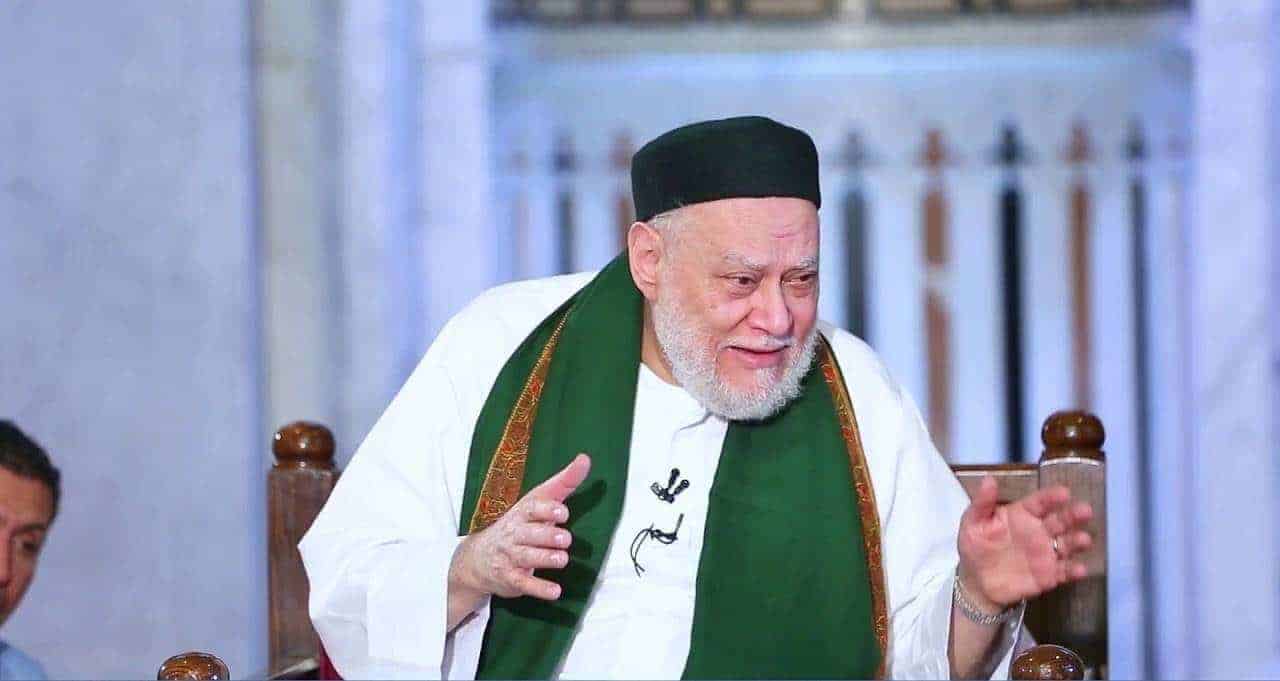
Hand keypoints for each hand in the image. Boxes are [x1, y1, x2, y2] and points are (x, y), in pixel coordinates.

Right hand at [448, 454, 590, 624]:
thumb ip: (563, 483)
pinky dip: (539, 588)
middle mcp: (514, 533)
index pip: (531, 508)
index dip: (547, 509)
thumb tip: (585, 459)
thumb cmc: (519, 525)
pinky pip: (524, 584)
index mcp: (521, 513)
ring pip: (527, 557)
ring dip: (545, 559)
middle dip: (547, 536)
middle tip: (565, 539)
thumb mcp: (537, 501)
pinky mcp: (511, 578)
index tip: (563, 511)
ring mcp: (510, 556)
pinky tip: (555, 592)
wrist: (478, 558)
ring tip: (562, 559)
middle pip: (529, 533)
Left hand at [956, 476, 1093, 609]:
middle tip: (1085, 511)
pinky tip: (1080, 569)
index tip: (1064, 492)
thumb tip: (988, 480)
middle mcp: (1038, 531)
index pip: (1039, 502)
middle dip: (1073, 515)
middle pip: (1060, 520)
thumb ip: (982, 503)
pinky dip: (1073, 571)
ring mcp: (1045, 553)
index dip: (1051, 497)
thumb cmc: (975, 546)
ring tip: (1084, 539)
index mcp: (1021, 514)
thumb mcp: (972, 523)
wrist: (976, 582)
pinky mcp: (1048, 575)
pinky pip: (1064, 572)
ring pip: (1066, 544)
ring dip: (1077, 541)